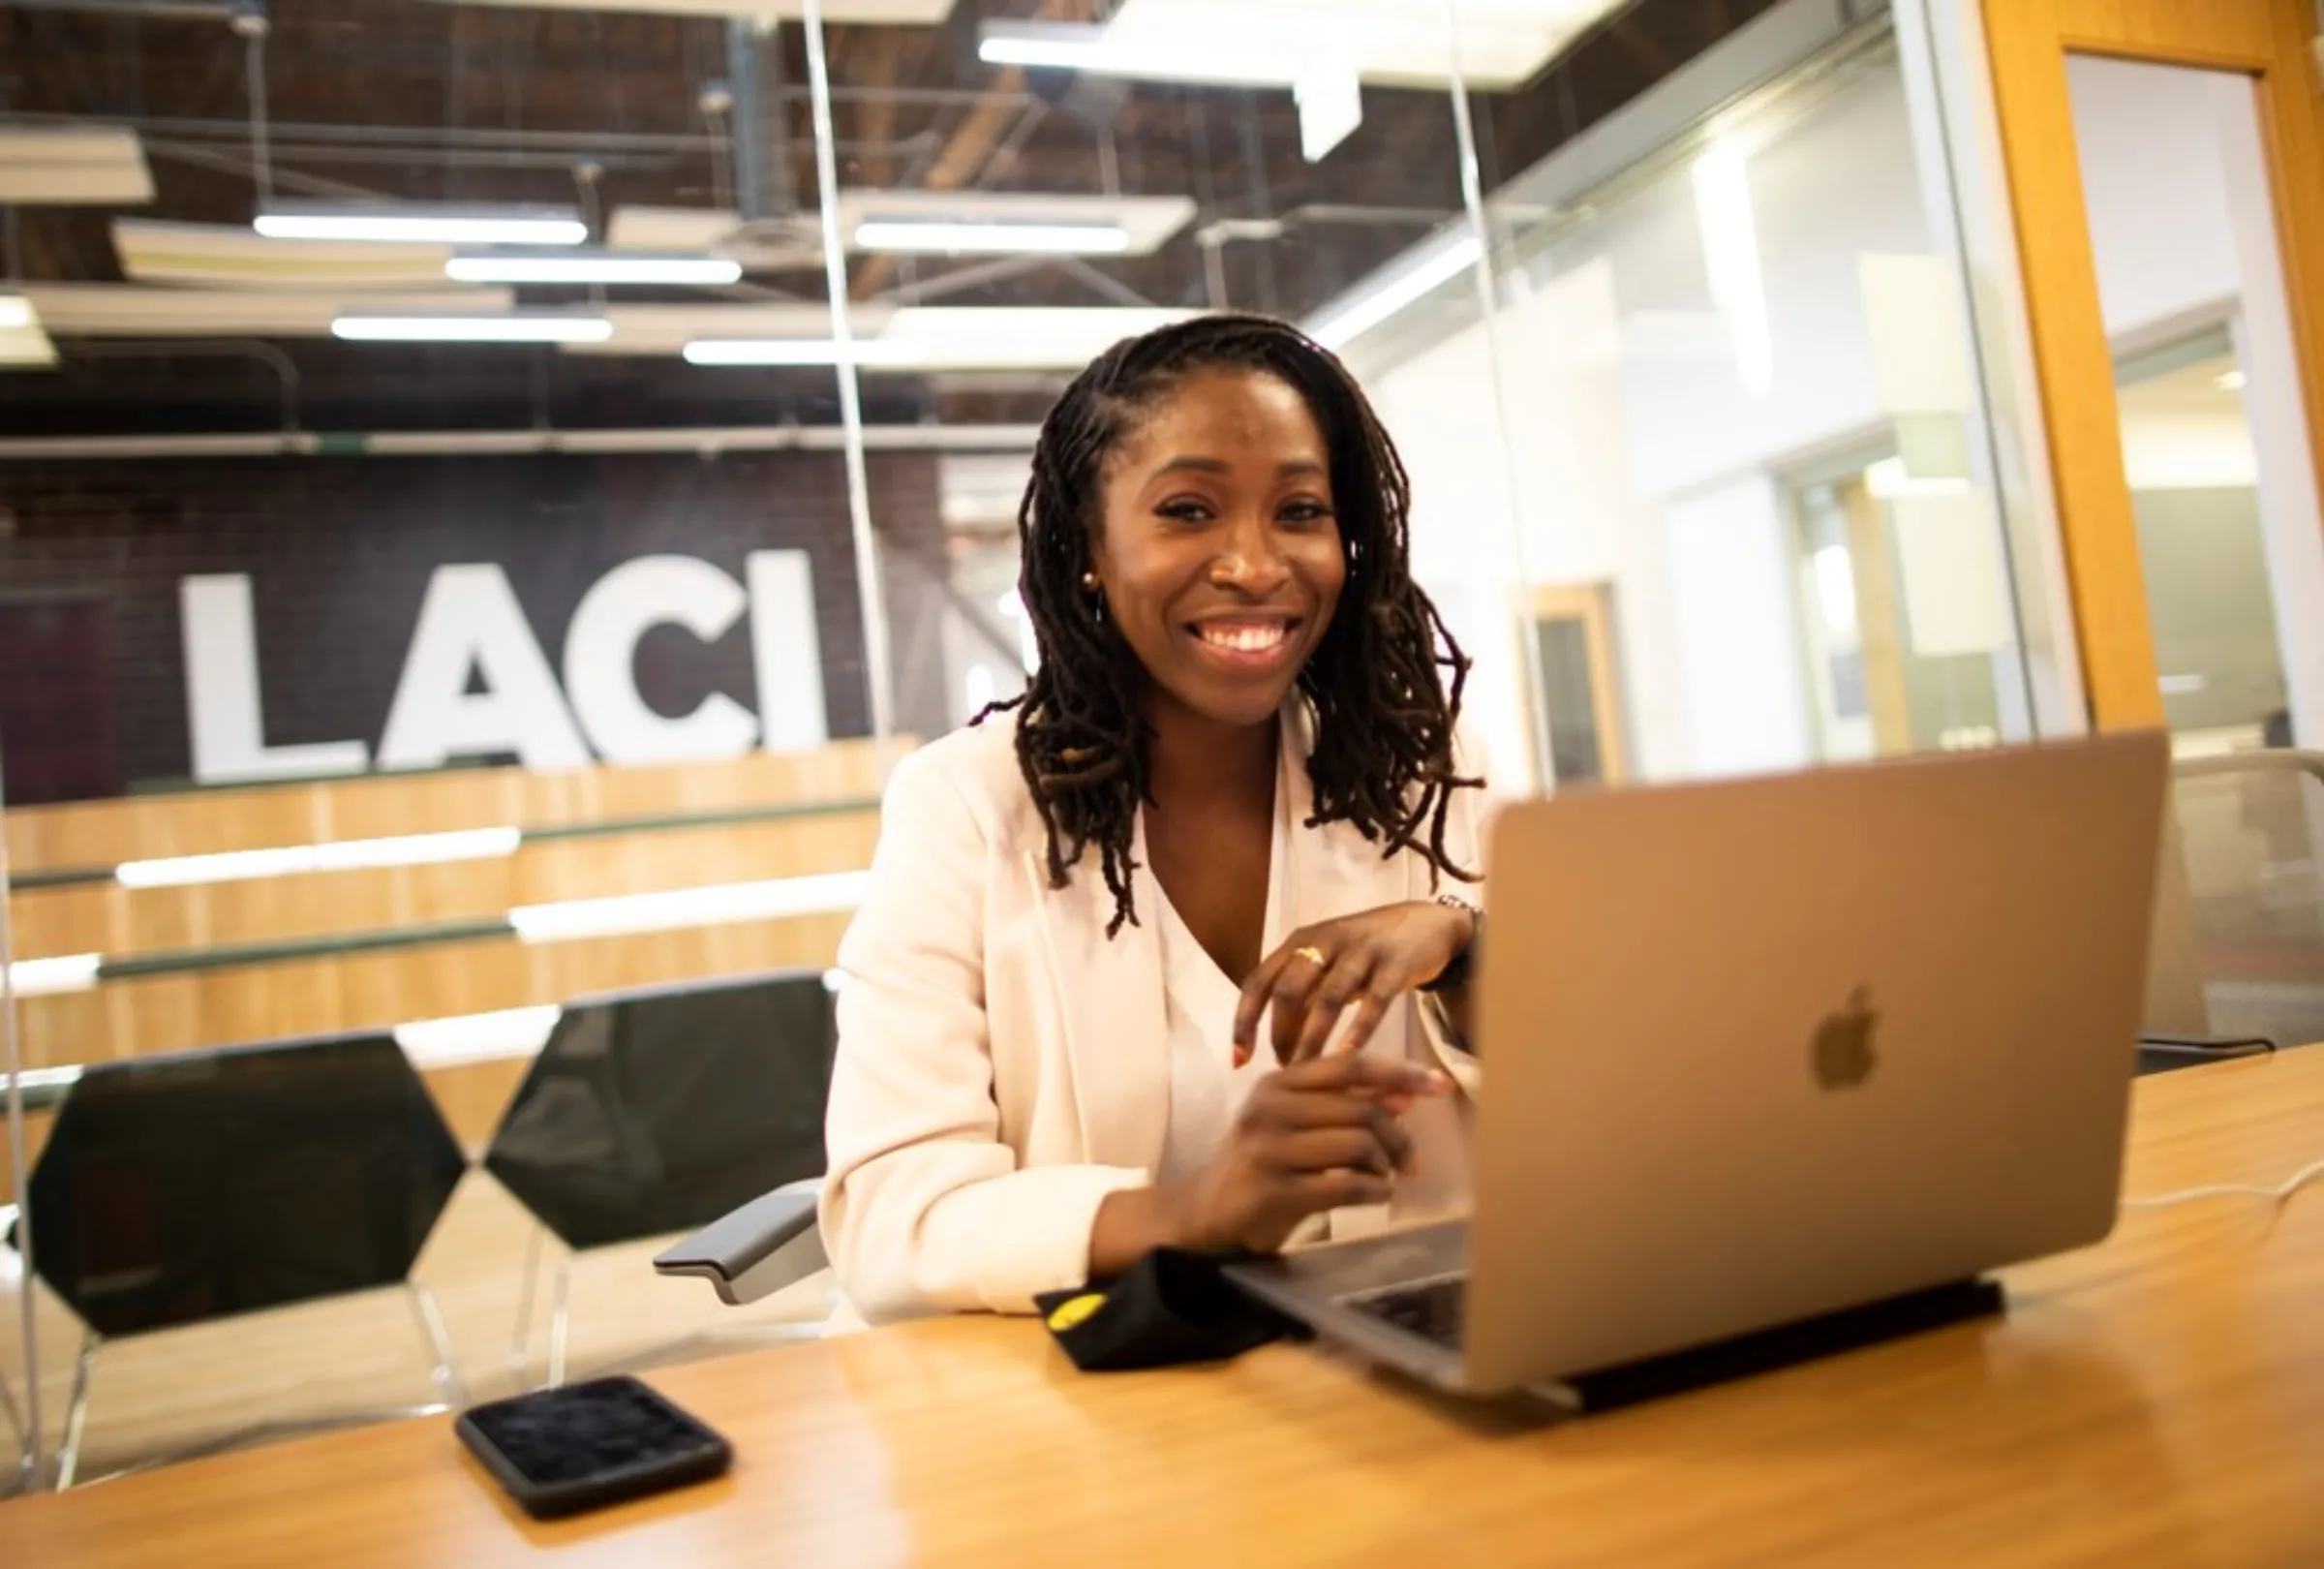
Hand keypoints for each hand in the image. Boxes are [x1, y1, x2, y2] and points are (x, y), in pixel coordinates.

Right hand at [1162, 1055, 1451, 1255]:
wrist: (1207, 1213)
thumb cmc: (1261, 1164)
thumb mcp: (1295, 1123)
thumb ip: (1343, 1106)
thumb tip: (1405, 1097)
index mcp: (1277, 1083)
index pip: (1351, 1065)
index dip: (1400, 1073)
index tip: (1439, 1083)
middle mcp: (1269, 1108)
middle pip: (1361, 1108)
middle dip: (1398, 1136)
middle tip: (1411, 1161)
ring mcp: (1269, 1150)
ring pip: (1357, 1144)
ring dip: (1385, 1166)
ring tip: (1385, 1179)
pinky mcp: (1274, 1192)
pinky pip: (1346, 1186)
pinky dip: (1375, 1192)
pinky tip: (1377, 1195)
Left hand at [1233, 901, 1475, 1066]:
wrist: (1427, 924)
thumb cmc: (1366, 952)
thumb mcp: (1327, 965)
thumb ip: (1302, 995)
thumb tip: (1277, 1043)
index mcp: (1299, 942)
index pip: (1258, 982)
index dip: (1244, 1021)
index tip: (1239, 1059)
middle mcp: (1325, 941)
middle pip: (1288, 991)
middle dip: (1280, 1035)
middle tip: (1285, 1069)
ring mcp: (1361, 950)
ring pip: (1328, 998)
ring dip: (1314, 1039)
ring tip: (1309, 1072)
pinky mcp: (1395, 964)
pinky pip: (1374, 1001)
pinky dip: (1358, 1030)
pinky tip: (1348, 1057)